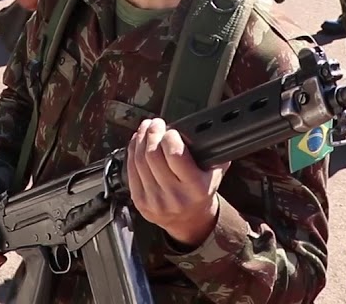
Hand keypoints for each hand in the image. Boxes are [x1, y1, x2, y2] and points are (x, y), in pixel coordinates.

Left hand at [127, 118, 225, 248]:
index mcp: (195, 188)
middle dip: (153, 132)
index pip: (175, 154)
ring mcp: (154, 200)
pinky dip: (132, 151)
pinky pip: (131, 169)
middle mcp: (174, 196)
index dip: (170, 136)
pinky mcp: (139, 201)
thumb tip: (207, 130)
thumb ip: (214, 152)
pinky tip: (137, 142)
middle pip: (153, 154)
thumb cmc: (202, 193)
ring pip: (139, 160)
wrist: (190, 221)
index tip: (172, 130)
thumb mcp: (215, 174)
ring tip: (147, 128)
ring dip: (141, 138)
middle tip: (156, 123)